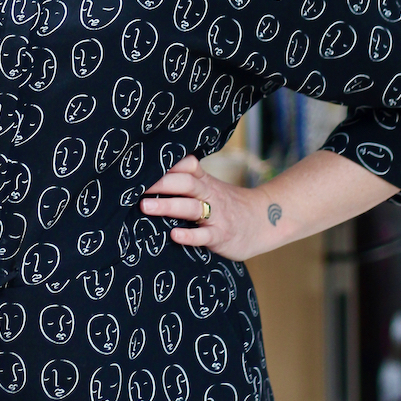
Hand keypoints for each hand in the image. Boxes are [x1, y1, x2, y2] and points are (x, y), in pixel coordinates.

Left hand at [140, 154, 265, 261]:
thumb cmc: (228, 204)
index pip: (188, 166)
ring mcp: (217, 216)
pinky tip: (174, 235)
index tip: (144, 165)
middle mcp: (210, 195)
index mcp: (205, 182)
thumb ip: (188, 182)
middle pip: (186, 184)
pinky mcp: (222, 236)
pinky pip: (205, 235)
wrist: (264, 220)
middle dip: (161, 183)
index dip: (169, 164)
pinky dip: (190, 235)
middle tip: (136, 186)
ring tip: (146, 206)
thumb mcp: (211, 188)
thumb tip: (153, 177)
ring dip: (168, 205)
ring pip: (191, 208)